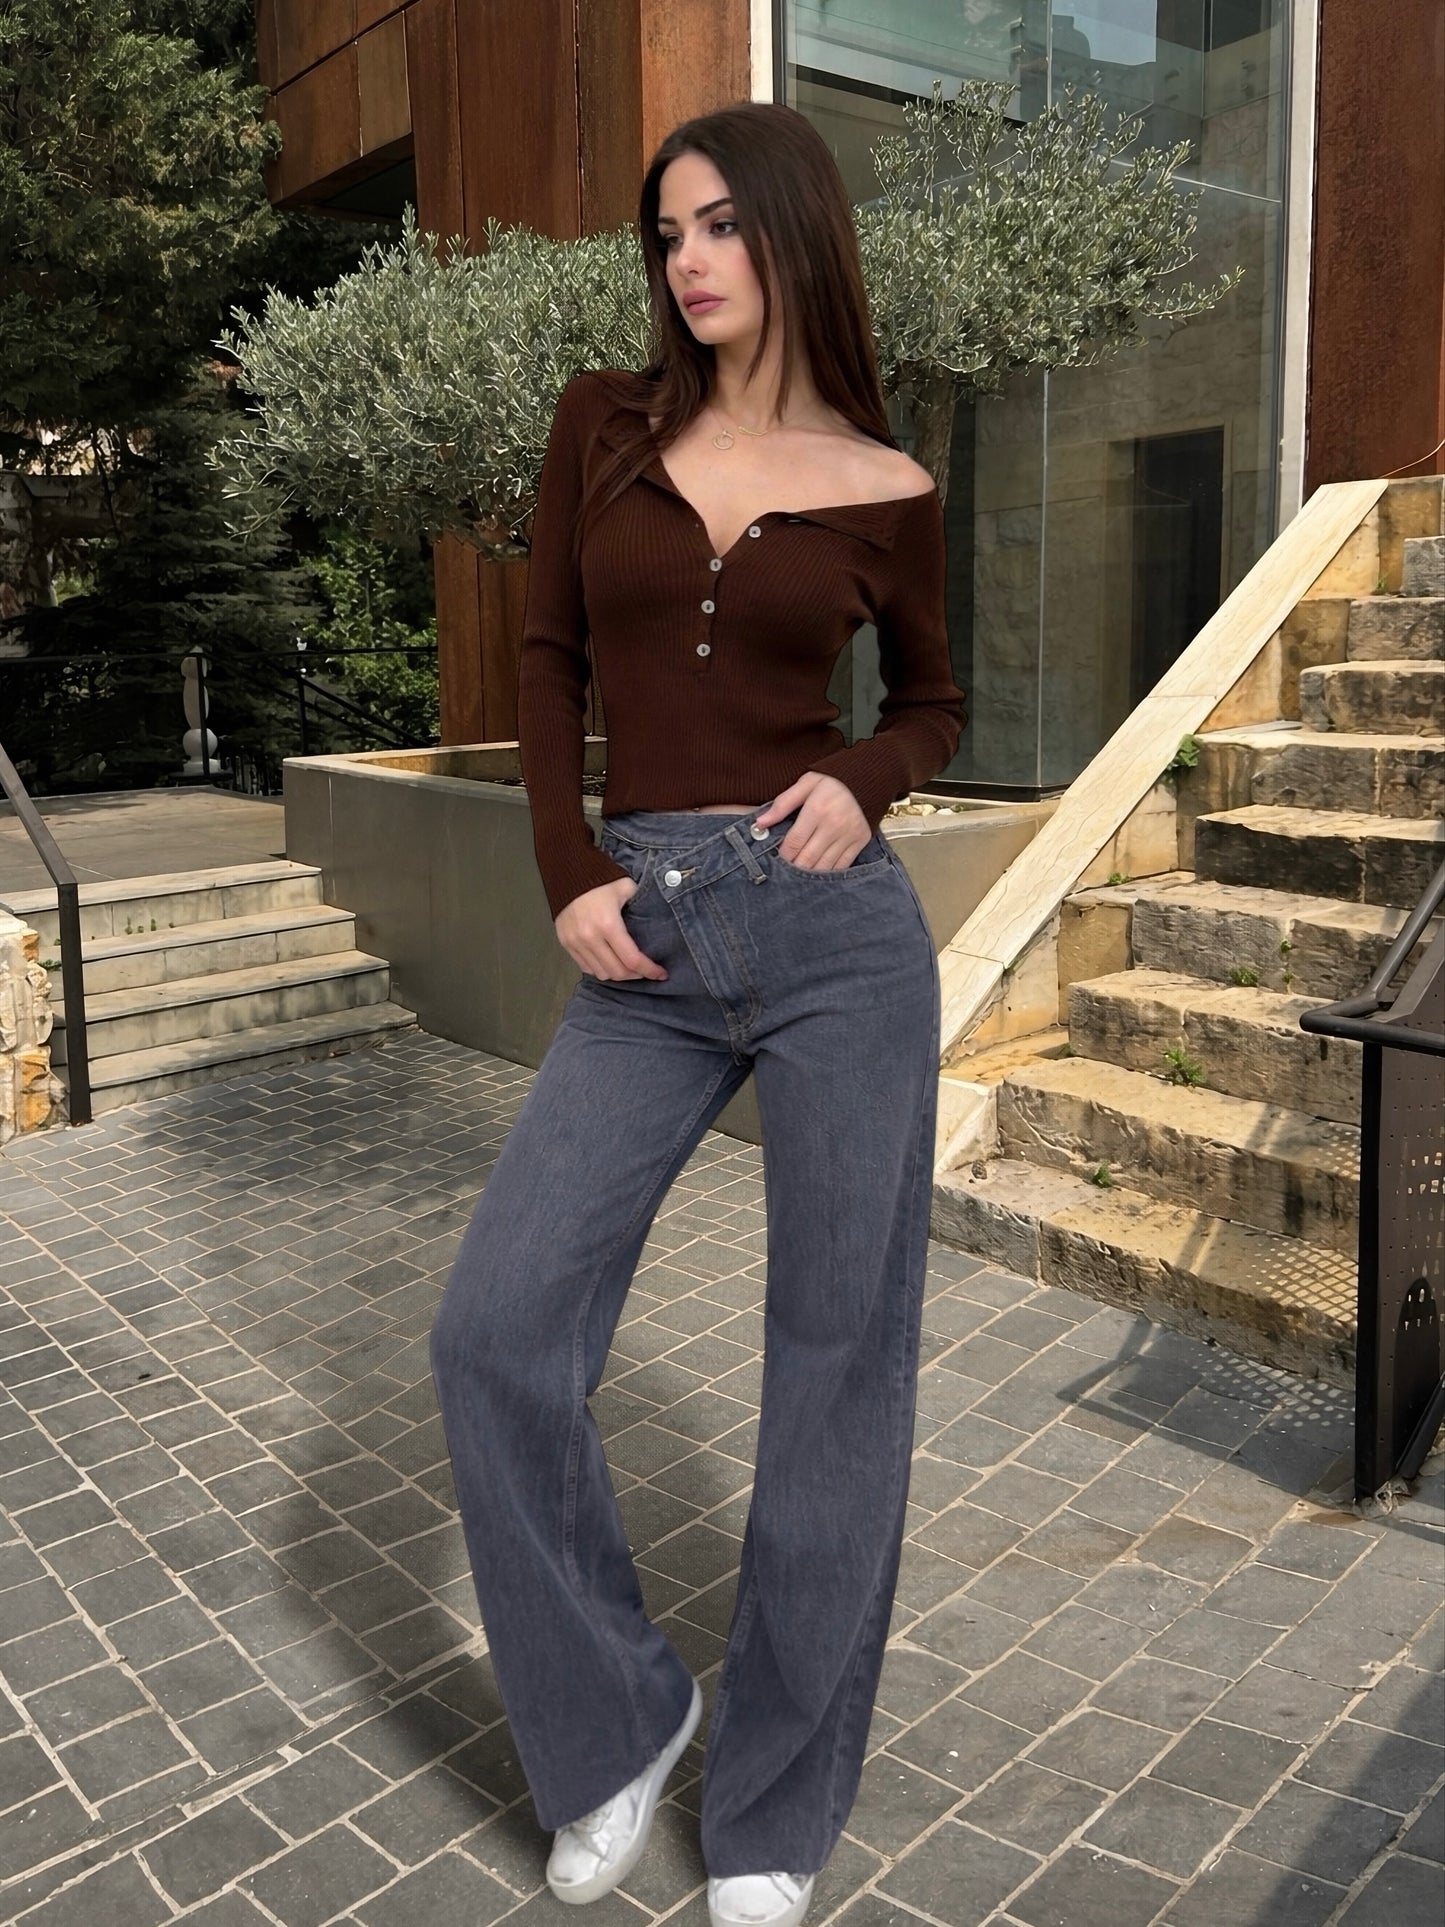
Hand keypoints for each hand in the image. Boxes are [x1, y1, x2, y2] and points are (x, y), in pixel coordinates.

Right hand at [556, 877, 667, 980]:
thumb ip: (641, 904)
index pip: (632, 960)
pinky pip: (586, 967)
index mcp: (608, 924)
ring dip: (618, 974)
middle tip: (646, 970)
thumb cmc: (599, 879)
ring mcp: (576, 943)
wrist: (568, 873)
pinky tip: (610, 962)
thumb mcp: (626, 887)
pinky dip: (600, 969)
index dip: (650, 970)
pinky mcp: (566, 944)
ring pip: (601, 973)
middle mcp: (590, 938)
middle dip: (636, 975)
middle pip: (617, 972)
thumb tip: (654, 916)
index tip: (661, 974)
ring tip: (628, 968)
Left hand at [754, 772, 870, 870]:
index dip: (783, 855)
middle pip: (808, 858)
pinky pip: (841, 866)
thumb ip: (782, 804)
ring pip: (824, 866)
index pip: (794, 842)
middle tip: (785, 871)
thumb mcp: (805, 784)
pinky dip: (828, 872)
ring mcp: (849, 835)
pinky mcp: (860, 841)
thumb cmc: (832, 781)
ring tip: (799, 874)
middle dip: (794, 868)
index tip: (776, 859)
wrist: (867, 778)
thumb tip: (760, 823)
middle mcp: (834, 825)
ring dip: (809, 873)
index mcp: (817, 809)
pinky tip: (818, 871)